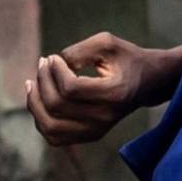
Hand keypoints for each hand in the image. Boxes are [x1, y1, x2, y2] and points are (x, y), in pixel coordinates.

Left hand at [28, 34, 171, 145]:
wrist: (148, 82)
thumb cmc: (126, 58)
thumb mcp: (107, 43)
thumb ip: (78, 51)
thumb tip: (53, 66)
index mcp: (114, 93)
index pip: (71, 88)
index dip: (55, 70)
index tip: (54, 57)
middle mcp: (105, 117)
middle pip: (57, 106)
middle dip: (43, 80)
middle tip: (44, 63)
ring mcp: (97, 130)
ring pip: (50, 127)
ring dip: (35, 103)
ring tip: (33, 82)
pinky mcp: (90, 135)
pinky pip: (54, 137)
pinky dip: (40, 119)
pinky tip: (39, 99)